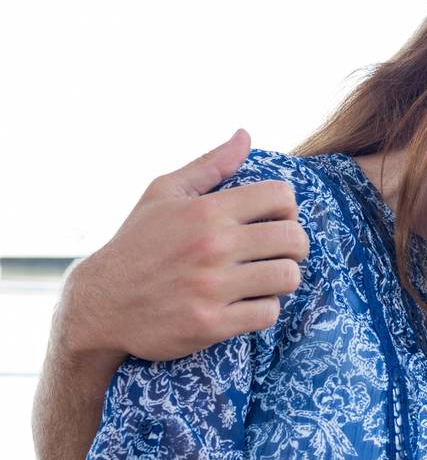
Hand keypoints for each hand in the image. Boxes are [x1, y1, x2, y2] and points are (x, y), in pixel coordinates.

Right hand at [62, 131, 308, 361]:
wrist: (99, 304)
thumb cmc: (137, 244)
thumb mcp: (163, 195)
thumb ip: (209, 165)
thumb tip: (245, 135)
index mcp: (206, 211)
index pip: (281, 195)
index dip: (287, 207)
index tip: (275, 219)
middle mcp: (212, 246)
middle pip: (294, 238)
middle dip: (294, 245)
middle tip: (278, 252)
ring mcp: (212, 287)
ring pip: (287, 276)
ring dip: (281, 278)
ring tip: (264, 278)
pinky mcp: (211, 324)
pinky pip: (268, 313)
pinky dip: (264, 310)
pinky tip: (246, 304)